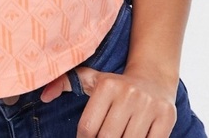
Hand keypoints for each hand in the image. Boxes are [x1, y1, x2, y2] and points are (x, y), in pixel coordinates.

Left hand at [41, 66, 176, 136]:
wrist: (153, 77)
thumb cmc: (114, 85)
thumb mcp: (90, 79)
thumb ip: (64, 83)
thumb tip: (43, 96)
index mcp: (107, 85)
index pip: (88, 128)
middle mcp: (128, 93)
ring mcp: (148, 106)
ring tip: (117, 137)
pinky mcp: (166, 117)